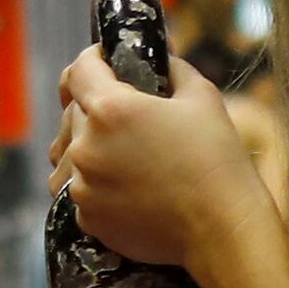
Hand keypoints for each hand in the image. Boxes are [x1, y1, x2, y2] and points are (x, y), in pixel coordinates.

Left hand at [51, 45, 258, 268]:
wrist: (221, 227)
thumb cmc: (216, 158)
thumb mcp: (201, 95)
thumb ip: (171, 69)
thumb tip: (160, 59)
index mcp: (109, 109)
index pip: (79, 69)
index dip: (93, 59)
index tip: (105, 61)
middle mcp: (85, 146)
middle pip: (72, 112)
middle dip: (96, 107)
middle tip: (129, 116)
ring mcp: (82, 186)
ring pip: (67, 153)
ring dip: (86, 146)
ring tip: (118, 151)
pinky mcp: (86, 217)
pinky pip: (77, 189)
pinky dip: (93, 183)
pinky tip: (123, 184)